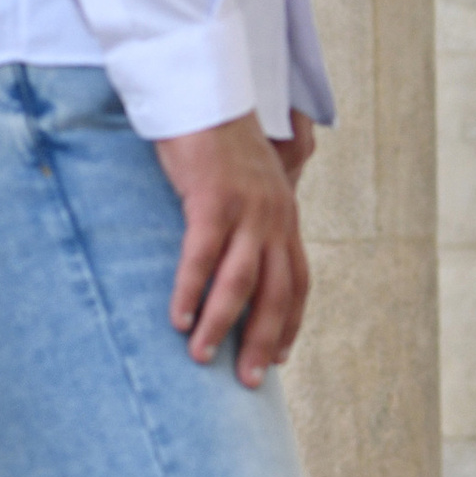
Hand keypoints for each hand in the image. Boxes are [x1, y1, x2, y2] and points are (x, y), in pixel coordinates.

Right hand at [153, 112, 310, 384]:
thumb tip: (239, 249)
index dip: (289, 323)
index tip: (277, 359)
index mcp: (284, 216)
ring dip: (223, 325)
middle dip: (261, 341)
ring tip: (200, 358)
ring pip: (241, 281)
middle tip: (246, 382)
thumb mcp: (247, 183)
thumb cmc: (218, 142)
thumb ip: (250, 217)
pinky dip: (191, 290)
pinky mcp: (214, 198)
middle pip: (276, 292)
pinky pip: (203, 255)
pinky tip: (178, 318)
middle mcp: (274, 217)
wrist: (206, 94)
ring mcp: (247, 208)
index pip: (297, 281)